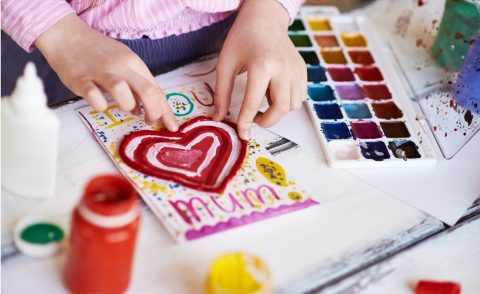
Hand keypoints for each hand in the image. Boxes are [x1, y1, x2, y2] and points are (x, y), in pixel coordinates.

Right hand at [35, 14, 177, 130]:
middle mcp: (120, 66)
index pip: (156, 89)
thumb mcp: (123, 63)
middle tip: (150, 121)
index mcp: (133, 62)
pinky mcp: (80, 79)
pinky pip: (94, 97)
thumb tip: (144, 110)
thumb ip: (136, 85)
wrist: (66, 36)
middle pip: (147, 90)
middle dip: (154, 112)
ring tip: (125, 107)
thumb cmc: (98, 53)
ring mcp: (100, 72)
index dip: (166, 111)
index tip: (171, 126)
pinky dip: (100, 105)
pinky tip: (100, 104)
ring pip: (122, 91)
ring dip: (129, 105)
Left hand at [213, 0, 306, 139]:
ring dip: (278, 111)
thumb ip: (221, 93)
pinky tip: (275, 91)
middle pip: (281, 109)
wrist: (264, 19)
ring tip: (264, 98)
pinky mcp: (302, 70)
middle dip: (267, 121)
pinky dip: (287, 101)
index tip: (242, 133)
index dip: (246, 122)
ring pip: (293, 105)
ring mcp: (296, 69)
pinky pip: (299, 96)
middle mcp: (283, 68)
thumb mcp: (225, 64)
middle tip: (254, 118)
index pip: (253, 103)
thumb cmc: (242, 39)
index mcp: (261, 65)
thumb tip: (218, 117)